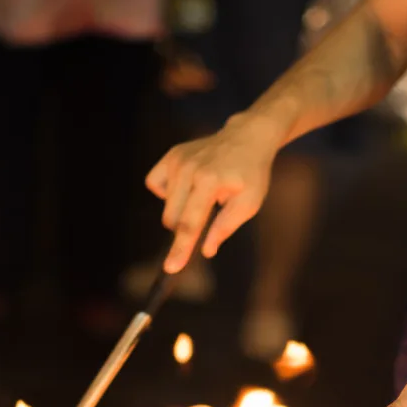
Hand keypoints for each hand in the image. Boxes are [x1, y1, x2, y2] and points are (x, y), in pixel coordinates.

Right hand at [145, 112, 282, 272]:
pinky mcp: (171, 156)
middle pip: (172, 219)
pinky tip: (186, 186)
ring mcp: (178, 160)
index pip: (190, 224)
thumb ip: (225, 228)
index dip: (180, 249)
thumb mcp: (249, 203)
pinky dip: (167, 192)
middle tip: (207, 214)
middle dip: (185, 228)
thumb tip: (206, 250)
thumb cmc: (250, 174)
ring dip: (181, 209)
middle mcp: (189, 169)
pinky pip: (155, 184)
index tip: (171, 268)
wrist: (248, 137)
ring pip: (166, 206)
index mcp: (210, 182)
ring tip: (203, 195)